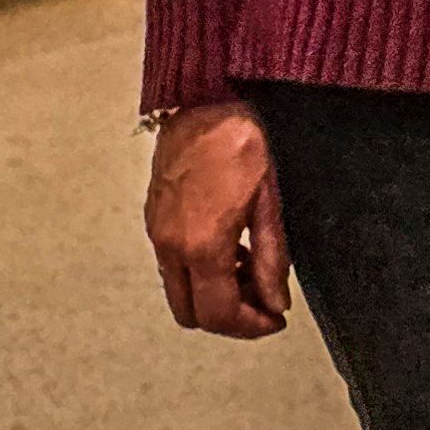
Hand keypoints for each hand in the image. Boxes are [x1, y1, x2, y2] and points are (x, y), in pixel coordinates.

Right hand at [145, 102, 288, 339]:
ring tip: (252, 272)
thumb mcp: (269, 200)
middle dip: (229, 319)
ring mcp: (157, 235)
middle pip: (192, 315)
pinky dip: (200, 274)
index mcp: (202, 245)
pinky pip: (172, 267)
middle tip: (264, 303)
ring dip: (214, 296)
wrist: (201, 103)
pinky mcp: (153, 221)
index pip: (220, 313)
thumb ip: (272, 256)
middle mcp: (171, 247)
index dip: (250, 326)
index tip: (275, 320)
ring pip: (179, 293)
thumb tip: (276, 302)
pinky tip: (230, 250)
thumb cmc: (240, 142)